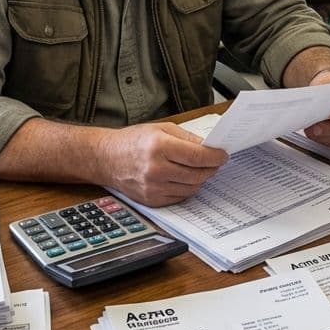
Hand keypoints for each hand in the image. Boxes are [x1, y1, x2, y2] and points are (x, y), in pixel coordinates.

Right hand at [100, 122, 227, 206]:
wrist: (106, 158)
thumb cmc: (132, 140)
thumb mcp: (161, 128)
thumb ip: (187, 138)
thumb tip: (209, 146)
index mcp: (159, 146)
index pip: (197, 156)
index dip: (215, 156)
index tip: (223, 155)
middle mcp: (156, 169)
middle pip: (197, 174)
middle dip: (211, 168)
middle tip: (216, 162)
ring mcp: (153, 187)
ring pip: (191, 187)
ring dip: (201, 179)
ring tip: (202, 169)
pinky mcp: (151, 200)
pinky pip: (180, 197)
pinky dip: (188, 188)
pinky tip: (187, 178)